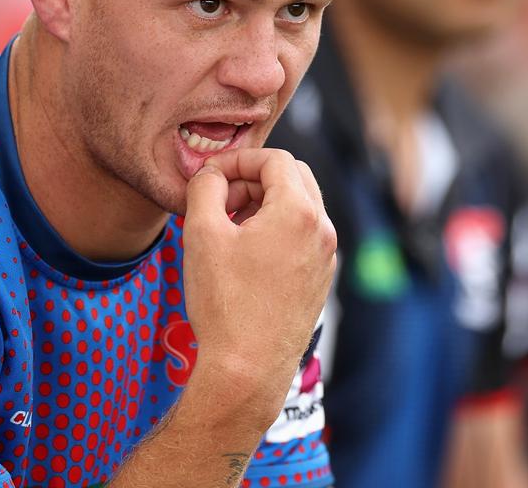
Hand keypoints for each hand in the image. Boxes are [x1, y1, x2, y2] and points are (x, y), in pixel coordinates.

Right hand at [181, 148, 336, 425]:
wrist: (248, 369)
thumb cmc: (225, 303)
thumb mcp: (201, 233)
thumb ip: (205, 188)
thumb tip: (211, 174)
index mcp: (300, 211)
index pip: (275, 159)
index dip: (238, 161)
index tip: (211, 178)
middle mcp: (323, 230)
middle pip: (293, 177)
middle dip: (254, 179)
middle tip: (221, 202)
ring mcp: (326, 257)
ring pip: (300, 207)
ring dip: (264, 204)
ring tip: (228, 229)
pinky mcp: (320, 280)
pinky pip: (302, 236)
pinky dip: (275, 230)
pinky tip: (244, 255)